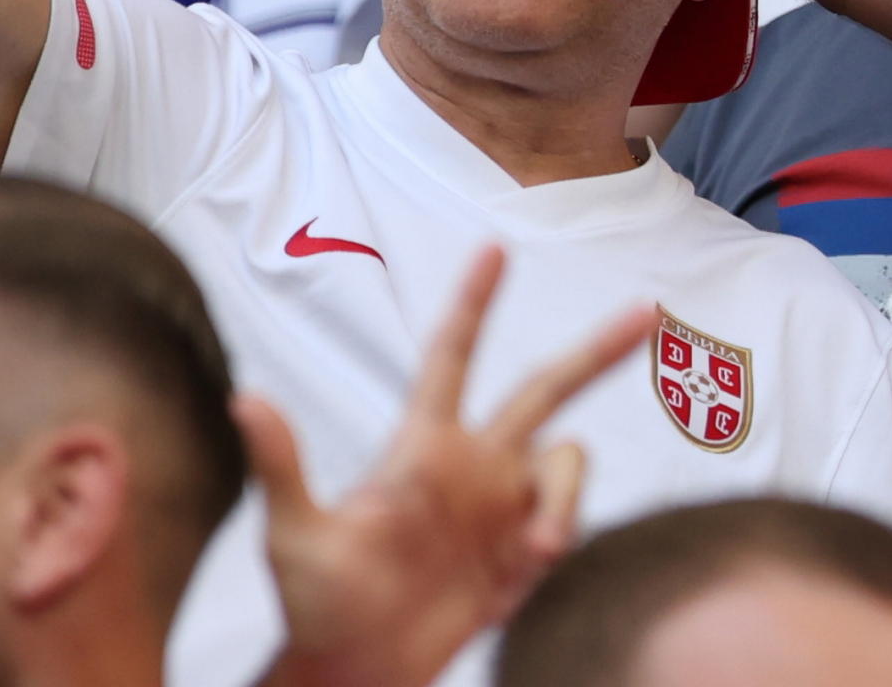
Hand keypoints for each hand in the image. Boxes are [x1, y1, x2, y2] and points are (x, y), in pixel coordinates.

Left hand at [249, 246, 650, 686]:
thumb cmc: (316, 604)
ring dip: (565, 497)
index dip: (474, 302)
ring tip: (539, 549)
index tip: (494, 247)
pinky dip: (560, 535)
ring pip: (567, 462)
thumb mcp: (293, 535)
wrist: (357, 673)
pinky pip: (567, 521)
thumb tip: (244, 399)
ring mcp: (502, 508)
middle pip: (546, 387)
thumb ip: (282, 465)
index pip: (453, 356)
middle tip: (647, 311)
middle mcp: (473, 465)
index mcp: (423, 446)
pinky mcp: (521, 553)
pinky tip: (526, 571)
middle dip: (596, 350)